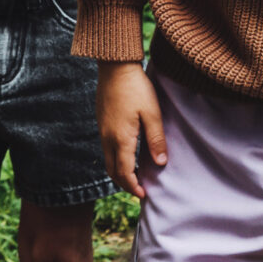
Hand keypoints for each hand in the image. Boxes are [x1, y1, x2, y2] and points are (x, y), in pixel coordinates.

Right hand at [97, 61, 166, 198]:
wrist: (115, 67)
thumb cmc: (136, 88)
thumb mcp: (152, 113)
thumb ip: (156, 139)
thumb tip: (160, 163)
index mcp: (121, 138)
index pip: (125, 172)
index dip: (133, 186)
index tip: (144, 194)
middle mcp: (108, 138)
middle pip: (112, 171)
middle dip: (125, 184)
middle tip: (139, 190)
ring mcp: (102, 130)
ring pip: (107, 160)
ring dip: (119, 172)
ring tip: (134, 176)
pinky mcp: (101, 122)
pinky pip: (105, 149)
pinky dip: (115, 160)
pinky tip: (127, 155)